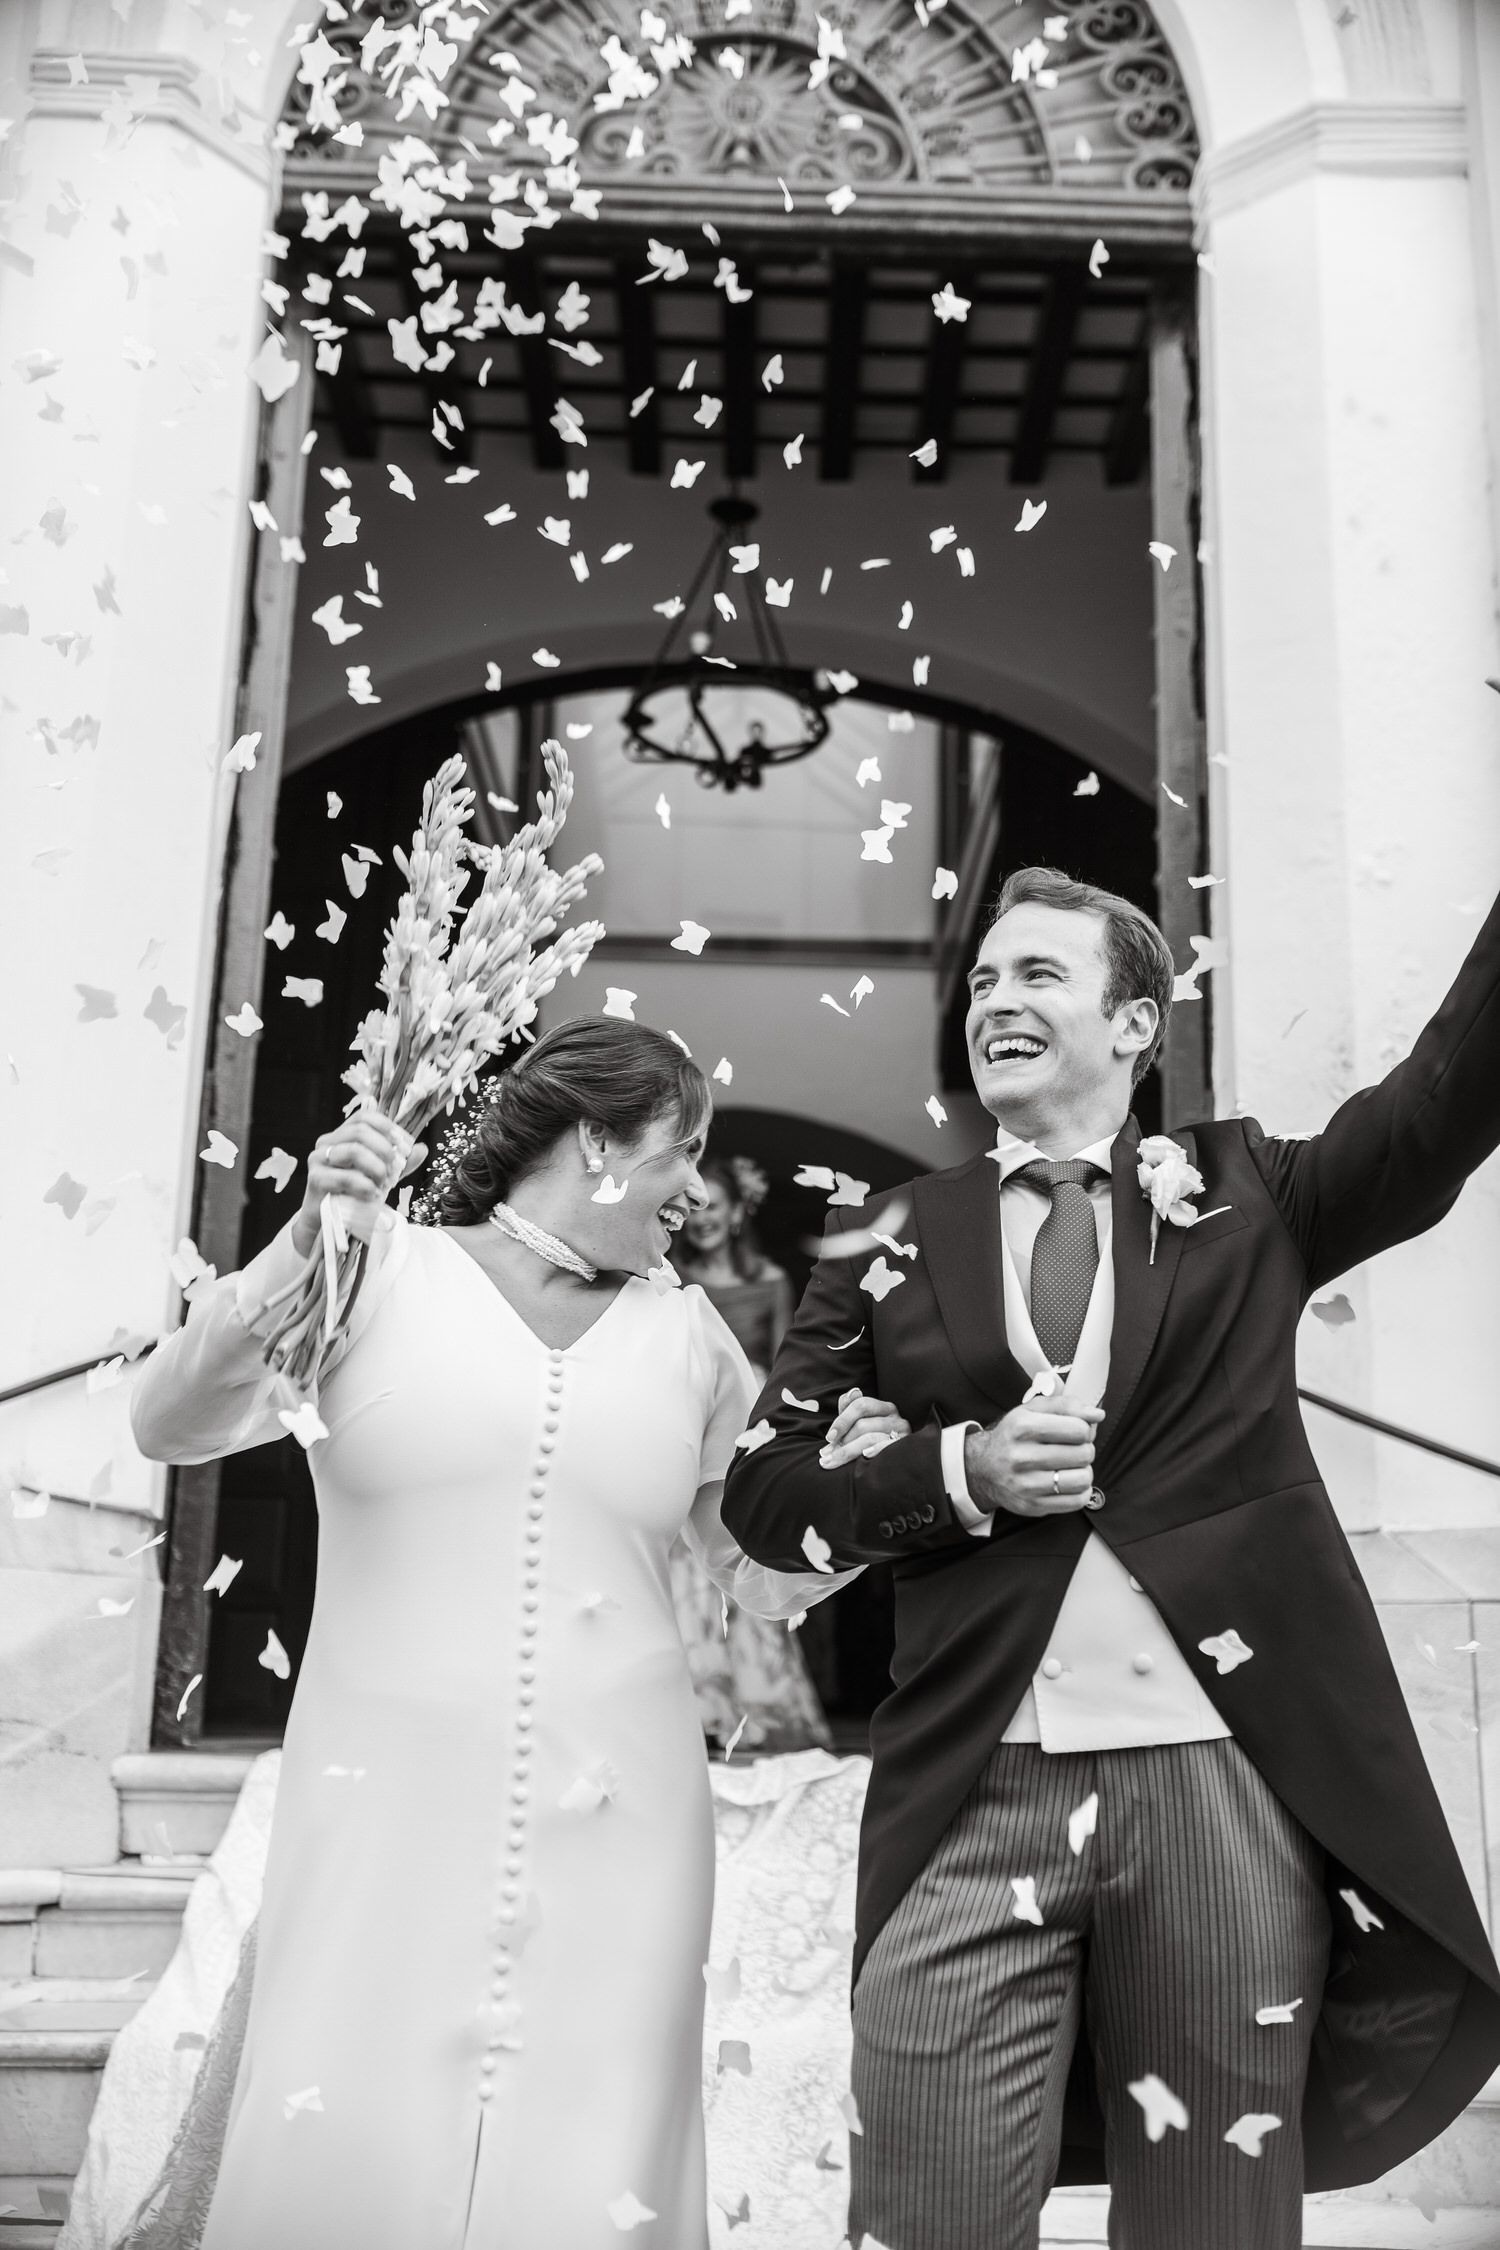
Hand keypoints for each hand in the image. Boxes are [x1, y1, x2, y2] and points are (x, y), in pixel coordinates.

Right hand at [291, 1114, 420, 1256]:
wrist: (328, 1220)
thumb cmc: (354, 1193)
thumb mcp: (380, 1175)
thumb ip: (399, 1163)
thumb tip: (422, 1149)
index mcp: (342, 1136)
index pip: (365, 1118)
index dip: (388, 1127)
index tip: (405, 1145)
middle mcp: (327, 1143)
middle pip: (360, 1131)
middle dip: (385, 1149)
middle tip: (396, 1167)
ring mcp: (318, 1159)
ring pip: (353, 1151)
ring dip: (376, 1168)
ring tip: (384, 1183)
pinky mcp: (316, 1179)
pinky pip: (345, 1177)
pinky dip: (365, 1186)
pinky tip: (373, 1195)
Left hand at [818, 1388, 912, 1469]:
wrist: (896, 1463)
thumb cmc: (870, 1440)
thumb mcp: (858, 1423)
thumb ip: (850, 1407)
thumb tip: (854, 1391)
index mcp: (884, 1408)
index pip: (861, 1405)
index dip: (842, 1421)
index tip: (828, 1437)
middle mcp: (896, 1418)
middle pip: (863, 1425)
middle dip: (842, 1441)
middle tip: (826, 1455)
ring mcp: (902, 1434)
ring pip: (870, 1438)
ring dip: (848, 1451)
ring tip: (832, 1461)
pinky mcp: (904, 1448)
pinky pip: (886, 1447)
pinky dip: (875, 1450)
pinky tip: (864, 1456)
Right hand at [962, 1387, 1102, 1518]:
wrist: (983, 1468)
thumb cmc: (1013, 1437)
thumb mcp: (1032, 1411)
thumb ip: (1066, 1405)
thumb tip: (1097, 1414)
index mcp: (1023, 1427)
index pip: (1078, 1429)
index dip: (1085, 1429)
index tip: (1076, 1432)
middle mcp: (1022, 1456)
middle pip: (1083, 1454)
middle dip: (1085, 1449)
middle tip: (1074, 1449)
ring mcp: (1026, 1484)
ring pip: (1082, 1479)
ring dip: (1084, 1471)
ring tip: (1072, 1467)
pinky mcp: (1032, 1505)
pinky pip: (1076, 1501)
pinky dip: (1081, 1491)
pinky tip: (1069, 1482)